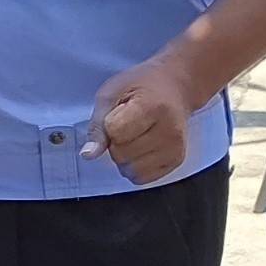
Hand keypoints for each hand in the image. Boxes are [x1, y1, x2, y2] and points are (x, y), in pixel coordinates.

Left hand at [87, 53, 200, 183]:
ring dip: (124, 157)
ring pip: (130, 170)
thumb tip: (89, 154)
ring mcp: (175, 148)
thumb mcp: (111, 94)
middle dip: (116, 142)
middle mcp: (169, 131)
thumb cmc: (142, 87)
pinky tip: (142, 147)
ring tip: (136, 134)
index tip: (120, 112)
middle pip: (121, 154)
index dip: (109, 124)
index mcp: (153, 107)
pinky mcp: (176, 161)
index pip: (114, 131)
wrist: (175, 87)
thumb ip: (97, 125)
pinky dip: (135, 166)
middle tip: (129, 123)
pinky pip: (142, 178)